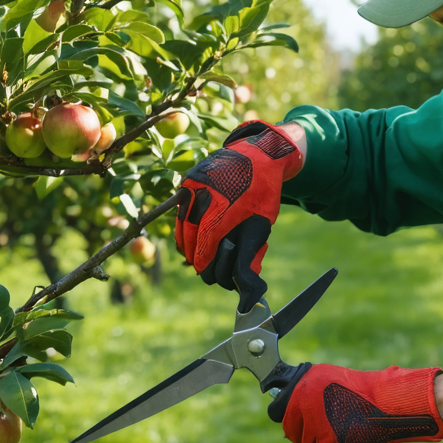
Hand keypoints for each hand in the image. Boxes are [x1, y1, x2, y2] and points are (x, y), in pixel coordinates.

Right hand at [173, 121, 301, 307]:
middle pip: (190, 238)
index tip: (208, 274)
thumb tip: (246, 288)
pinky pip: (179, 212)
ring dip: (188, 244)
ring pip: (181, 226)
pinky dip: (184, 228)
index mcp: (222, 207)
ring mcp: (191, 186)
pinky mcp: (186, 182)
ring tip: (199, 255)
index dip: (206, 263)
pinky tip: (193, 237)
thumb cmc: (263, 193)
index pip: (205, 245)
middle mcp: (202, 195)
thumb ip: (250, 255)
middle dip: (198, 257)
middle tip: (206, 268)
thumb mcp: (262, 225)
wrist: (258, 154)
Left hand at [267, 363, 442, 442]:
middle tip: (334, 421)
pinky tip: (357, 436)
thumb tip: (282, 402)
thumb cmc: (358, 386)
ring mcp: (326, 442)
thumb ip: (302, 391)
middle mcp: (311, 422)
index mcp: (302, 401)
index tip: (310, 421)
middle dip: (316, 434)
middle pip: (304, 441)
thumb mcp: (323, 376)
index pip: (288, 427)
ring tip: (349, 425)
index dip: (299, 425)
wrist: (388, 402)